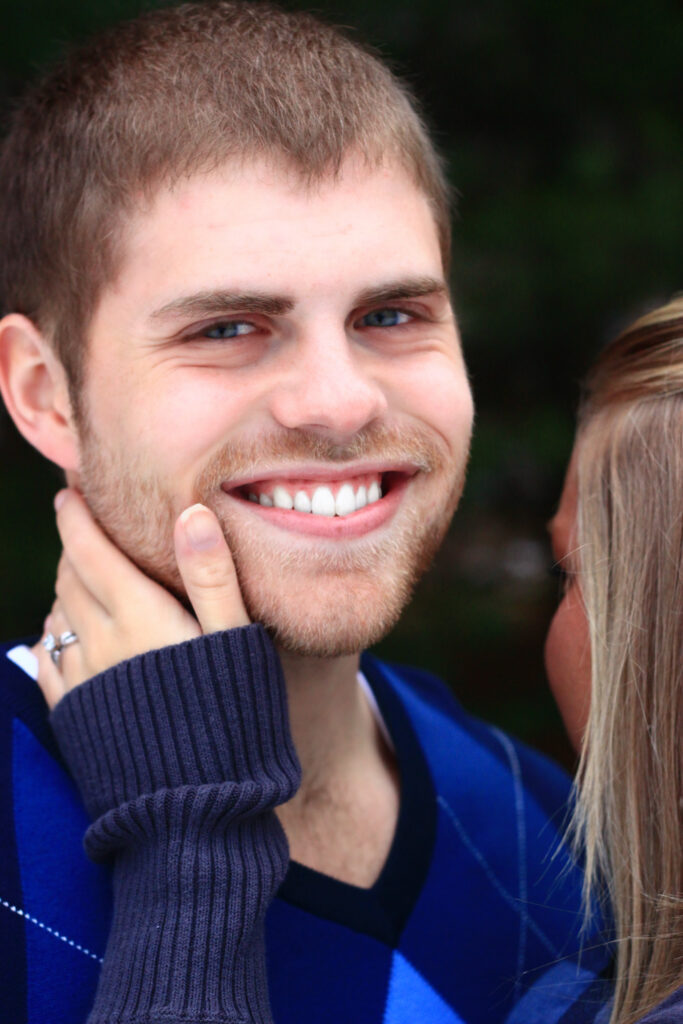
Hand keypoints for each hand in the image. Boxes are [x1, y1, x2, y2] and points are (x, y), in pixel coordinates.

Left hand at [36, 489, 248, 707]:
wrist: (198, 805)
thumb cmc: (232, 715)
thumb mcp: (235, 640)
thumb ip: (212, 576)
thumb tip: (192, 513)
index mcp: (138, 615)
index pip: (89, 549)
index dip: (76, 515)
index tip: (70, 492)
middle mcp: (100, 641)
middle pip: (69, 576)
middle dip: (74, 547)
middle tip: (88, 531)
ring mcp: (83, 678)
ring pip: (58, 613)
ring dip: (66, 588)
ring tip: (85, 579)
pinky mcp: (74, 712)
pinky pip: (49, 656)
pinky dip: (56, 631)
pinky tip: (70, 633)